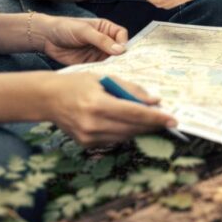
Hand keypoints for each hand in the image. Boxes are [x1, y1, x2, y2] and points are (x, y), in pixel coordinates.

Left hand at [39, 15, 128, 65]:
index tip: (121, 52)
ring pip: (111, 60)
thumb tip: (121, 50)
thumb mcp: (84, 31)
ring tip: (112, 72)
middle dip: (120, 57)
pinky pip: (100, 68)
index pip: (121, 35)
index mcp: (106, 28)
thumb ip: (102, 40)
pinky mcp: (90, 63)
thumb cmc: (66, 27)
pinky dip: (102, 71)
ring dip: (112, 66)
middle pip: (118, 50)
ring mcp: (98, 52)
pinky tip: (102, 75)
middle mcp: (105, 41)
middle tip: (120, 65)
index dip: (123, 43)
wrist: (46, 37)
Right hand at [44, 73, 176, 145]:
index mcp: (98, 104)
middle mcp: (93, 124)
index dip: (156, 118)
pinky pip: (114, 139)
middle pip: (132, 128)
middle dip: (152, 124)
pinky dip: (126, 132)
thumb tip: (155, 101)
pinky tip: (130, 124)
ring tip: (151, 120)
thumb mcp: (105, 78)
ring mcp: (89, 137)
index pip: (134, 114)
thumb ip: (131, 90)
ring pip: (126, 136)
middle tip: (167, 119)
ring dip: (141, 129)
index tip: (173, 120)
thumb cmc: (78, 84)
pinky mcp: (86, 144)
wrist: (49, 99)